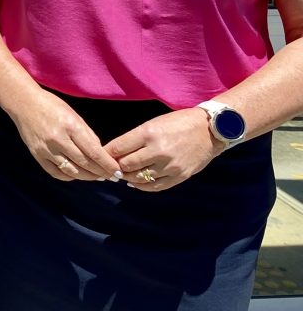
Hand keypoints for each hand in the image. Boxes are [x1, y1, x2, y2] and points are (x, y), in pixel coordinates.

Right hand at [7, 89, 123, 180]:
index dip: (107, 165)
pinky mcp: (37, 155)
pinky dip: (69, 176)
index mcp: (70, 126)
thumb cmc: (52, 106)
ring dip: (87, 177)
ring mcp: (46, 149)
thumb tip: (100, 153)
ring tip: (97, 177)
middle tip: (112, 177)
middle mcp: (58, 139)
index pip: (93, 152)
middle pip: (84, 164)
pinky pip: (56, 172)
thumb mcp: (74, 115)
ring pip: (71, 171)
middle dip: (101, 173)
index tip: (118, 172)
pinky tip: (77, 174)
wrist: (23, 103)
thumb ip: (87, 135)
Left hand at [103, 108, 222, 190]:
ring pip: (139, 178)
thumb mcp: (152, 124)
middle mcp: (158, 150)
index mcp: (149, 133)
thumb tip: (113, 153)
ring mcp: (170, 166)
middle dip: (116, 166)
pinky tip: (136, 182)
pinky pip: (155, 187)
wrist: (210, 130)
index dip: (106, 153)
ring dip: (128, 177)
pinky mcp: (180, 176)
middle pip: (126, 165)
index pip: (118, 148)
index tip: (100, 156)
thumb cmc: (177, 123)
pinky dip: (142, 186)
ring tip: (123, 174)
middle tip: (110, 167)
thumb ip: (134, 139)